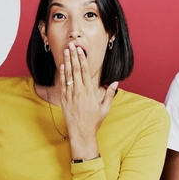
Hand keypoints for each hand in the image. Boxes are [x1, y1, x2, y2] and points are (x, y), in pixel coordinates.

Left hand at [60, 43, 117, 157]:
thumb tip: (116, 82)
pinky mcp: (64, 100)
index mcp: (89, 93)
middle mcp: (79, 92)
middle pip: (76, 70)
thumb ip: (109, 94)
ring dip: (67, 62)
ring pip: (68, 75)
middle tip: (72, 45)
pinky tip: (62, 66)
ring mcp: (70, 96)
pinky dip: (63, 74)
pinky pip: (63, 84)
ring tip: (66, 51)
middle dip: (74, 56)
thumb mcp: (105, 108)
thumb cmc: (94, 122)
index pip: (85, 72)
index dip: (82, 59)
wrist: (81, 134)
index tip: (80, 50)